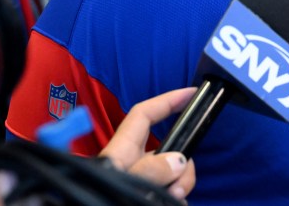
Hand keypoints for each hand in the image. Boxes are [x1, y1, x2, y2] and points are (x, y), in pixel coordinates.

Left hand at [100, 86, 197, 200]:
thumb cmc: (96, 200)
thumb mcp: (122, 183)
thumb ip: (149, 170)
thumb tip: (179, 160)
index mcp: (121, 151)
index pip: (144, 115)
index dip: (166, 100)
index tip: (191, 94)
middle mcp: (134, 164)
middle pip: (171, 148)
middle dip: (184, 162)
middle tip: (178, 186)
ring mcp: (143, 182)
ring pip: (176, 172)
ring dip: (181, 184)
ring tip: (172, 200)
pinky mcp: (149, 196)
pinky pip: (173, 192)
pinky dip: (177, 198)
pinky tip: (173, 204)